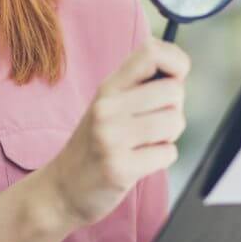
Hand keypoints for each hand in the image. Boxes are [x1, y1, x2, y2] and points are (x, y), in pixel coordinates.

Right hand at [43, 36, 190, 229]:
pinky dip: (162, 159)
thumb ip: (139, 86)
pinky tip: (140, 161)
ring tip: (145, 144)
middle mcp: (107, 107)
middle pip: (174, 90)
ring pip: (175, 122)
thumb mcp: (109, 105)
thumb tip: (179, 68)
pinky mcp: (120, 168)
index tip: (175, 78)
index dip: (176, 62)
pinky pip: (168, 153)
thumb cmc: (95, 145)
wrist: (62, 189)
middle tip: (154, 123)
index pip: (152, 52)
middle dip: (174, 109)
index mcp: (109, 87)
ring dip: (169, 136)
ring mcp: (112, 137)